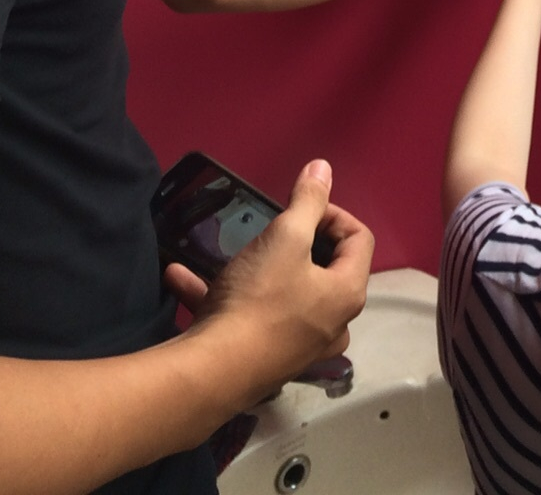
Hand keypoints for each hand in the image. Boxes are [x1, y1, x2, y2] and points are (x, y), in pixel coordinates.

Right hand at [168, 160, 373, 395]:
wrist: (212, 373)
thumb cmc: (259, 297)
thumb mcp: (285, 237)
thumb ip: (308, 201)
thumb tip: (324, 167)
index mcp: (347, 293)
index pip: (359, 239)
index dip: (333, 213)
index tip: (300, 208)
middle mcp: (332, 324)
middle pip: (325, 268)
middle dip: (297, 243)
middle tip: (271, 230)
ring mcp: (299, 348)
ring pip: (283, 294)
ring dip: (252, 270)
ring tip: (230, 253)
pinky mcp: (264, 361)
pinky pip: (248, 318)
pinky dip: (221, 297)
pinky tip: (181, 277)